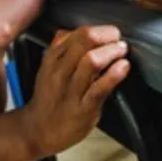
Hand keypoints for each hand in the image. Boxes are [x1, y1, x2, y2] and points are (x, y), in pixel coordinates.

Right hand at [21, 26, 129, 156]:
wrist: (38, 131)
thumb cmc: (48, 99)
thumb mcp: (48, 68)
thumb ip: (59, 48)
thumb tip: (71, 30)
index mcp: (53, 58)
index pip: (78, 32)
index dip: (100, 29)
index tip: (111, 33)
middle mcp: (61, 71)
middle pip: (85, 40)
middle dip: (107, 35)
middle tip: (118, 39)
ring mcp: (71, 90)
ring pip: (92, 61)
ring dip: (112, 51)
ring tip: (121, 51)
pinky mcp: (83, 109)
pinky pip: (99, 88)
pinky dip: (114, 75)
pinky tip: (123, 67)